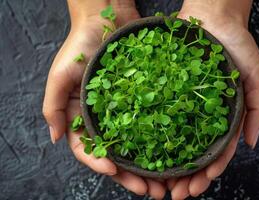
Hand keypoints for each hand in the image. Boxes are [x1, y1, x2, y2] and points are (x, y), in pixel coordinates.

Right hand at [43, 1, 166, 197]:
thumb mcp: (60, 74)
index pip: (89, 148)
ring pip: (139, 146)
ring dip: (151, 167)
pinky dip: (163, 142)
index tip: (115, 170)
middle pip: (118, 155)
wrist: (107, 18)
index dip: (100, 162)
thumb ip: (53, 106)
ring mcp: (126, 111)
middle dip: (132, 176)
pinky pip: (155, 124)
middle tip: (150, 192)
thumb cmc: (81, 45)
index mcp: (83, 116)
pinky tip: (176, 154)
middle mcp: (106, 119)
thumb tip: (55, 138)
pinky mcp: (145, 101)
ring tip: (166, 184)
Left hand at [168, 0, 258, 198]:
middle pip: (192, 153)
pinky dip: (150, 135)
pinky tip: (141, 151)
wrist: (213, 17)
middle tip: (174, 195)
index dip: (208, 172)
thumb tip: (252, 144)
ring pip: (172, 141)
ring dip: (166, 165)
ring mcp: (183, 105)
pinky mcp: (166, 91)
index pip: (217, 152)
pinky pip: (156, 115)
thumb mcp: (257, 77)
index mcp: (224, 117)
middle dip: (185, 177)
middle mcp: (202, 115)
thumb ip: (258, 110)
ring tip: (157, 185)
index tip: (197, 187)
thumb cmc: (238, 45)